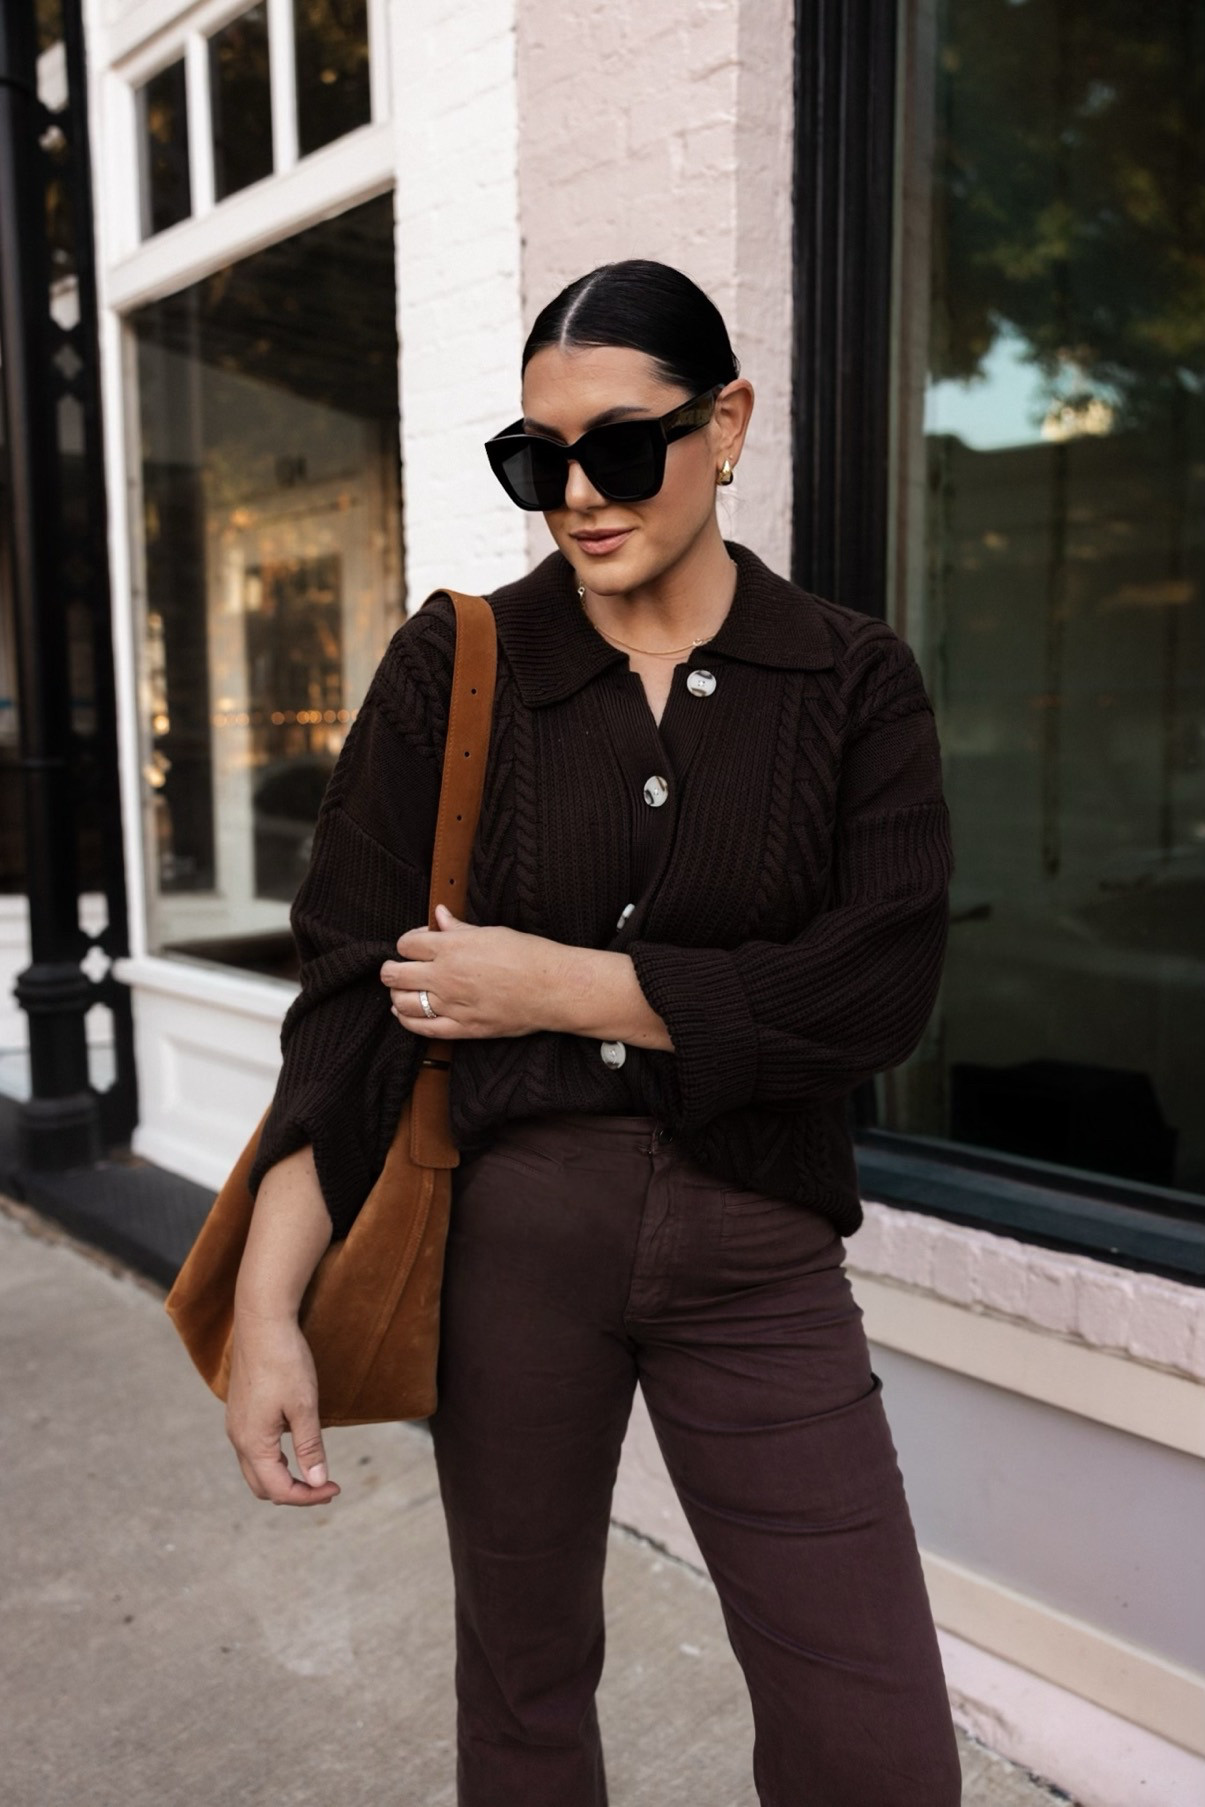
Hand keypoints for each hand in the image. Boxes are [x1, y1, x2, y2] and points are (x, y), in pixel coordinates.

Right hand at [225, 1307, 341, 1507]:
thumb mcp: (304, 1406)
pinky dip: (273, 1460)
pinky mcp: (240, 1411)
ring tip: (313, 1470)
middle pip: (263, 1486)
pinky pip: (253, 1450)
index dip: (308, 1496)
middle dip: (294, 1493)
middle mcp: (238, 1438)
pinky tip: (294, 1446)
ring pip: (256, 1469)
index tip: (334, 1488)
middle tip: (326, 1486)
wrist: (261, 1321)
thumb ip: (309, 1447)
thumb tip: (317, 1481)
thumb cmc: (284, 1361)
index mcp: (252, 1442)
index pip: (279, 1490)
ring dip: (283, 1477)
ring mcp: (236, 1425)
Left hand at [380, 903, 564, 1038]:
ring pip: (402, 1002)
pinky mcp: (463, 1028)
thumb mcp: (491, 932)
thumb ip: (459, 928)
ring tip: (401, 989)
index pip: (406, 944)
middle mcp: (445, 977)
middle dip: (390, 969)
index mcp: (451, 948)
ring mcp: (452, 1005)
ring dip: (395, 994)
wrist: (553, 988)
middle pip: (395, 974)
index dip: (407, 942)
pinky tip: (403, 1013)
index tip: (415, 944)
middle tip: (394, 968)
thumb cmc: (528, 955)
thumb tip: (440, 917)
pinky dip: (407, 1021)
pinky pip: (422, 1028)